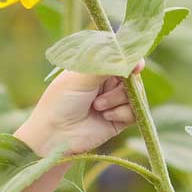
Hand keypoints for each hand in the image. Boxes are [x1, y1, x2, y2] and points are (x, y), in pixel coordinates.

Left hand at [19, 59, 144, 155]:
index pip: (120, 59)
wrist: (55, 134)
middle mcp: (105, 84)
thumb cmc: (61, 102)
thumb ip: (106, 64)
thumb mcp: (81, 78)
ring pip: (135, 94)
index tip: (137, 66)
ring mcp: (113, 101)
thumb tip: (132, 57)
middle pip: (132, 77)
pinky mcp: (119, 119)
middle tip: (100, 95)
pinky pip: (135, 112)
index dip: (130, 61)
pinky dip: (122, 113)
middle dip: (122, 85)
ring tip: (96, 107)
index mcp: (94, 70)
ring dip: (116, 99)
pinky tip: (105, 117)